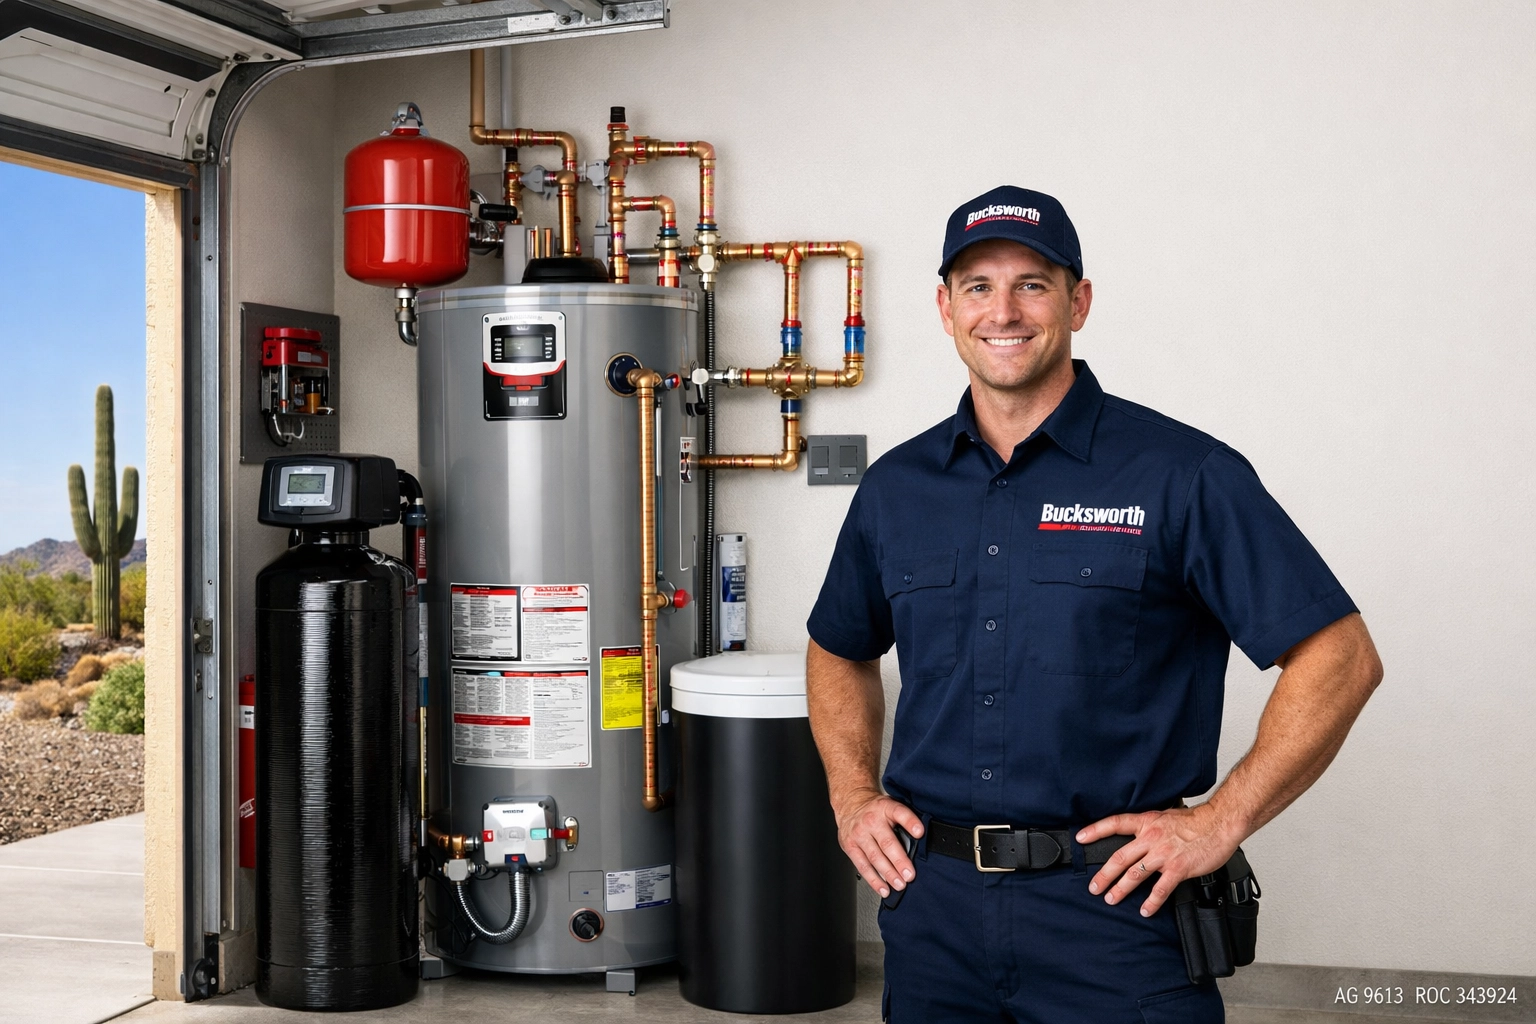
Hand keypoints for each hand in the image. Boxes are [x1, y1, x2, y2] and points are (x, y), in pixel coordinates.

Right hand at [833, 790, 923, 898]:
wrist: (850, 804)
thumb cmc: (876, 810)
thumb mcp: (891, 807)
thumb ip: (904, 821)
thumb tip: (921, 842)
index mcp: (886, 808)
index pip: (900, 812)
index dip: (910, 822)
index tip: (919, 832)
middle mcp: (871, 821)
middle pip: (887, 842)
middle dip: (899, 861)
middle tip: (909, 875)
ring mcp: (859, 834)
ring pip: (874, 857)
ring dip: (888, 874)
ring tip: (899, 884)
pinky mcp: (849, 846)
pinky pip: (862, 866)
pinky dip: (873, 879)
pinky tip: (883, 888)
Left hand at [1076, 803, 1244, 916]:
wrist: (1219, 823)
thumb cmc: (1196, 820)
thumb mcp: (1165, 816)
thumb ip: (1150, 826)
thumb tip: (1137, 833)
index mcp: (1147, 822)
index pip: (1115, 823)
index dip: (1096, 830)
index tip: (1080, 838)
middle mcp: (1151, 838)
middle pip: (1120, 857)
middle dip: (1104, 874)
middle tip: (1094, 887)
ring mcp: (1164, 854)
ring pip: (1135, 874)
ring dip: (1120, 889)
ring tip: (1111, 899)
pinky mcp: (1178, 868)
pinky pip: (1160, 889)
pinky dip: (1151, 902)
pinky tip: (1145, 910)